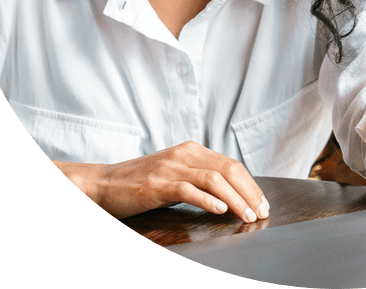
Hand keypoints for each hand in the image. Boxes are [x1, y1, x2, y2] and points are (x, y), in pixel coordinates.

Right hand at [58, 142, 268, 220]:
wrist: (102, 184)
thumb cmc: (139, 183)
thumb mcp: (174, 174)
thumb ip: (197, 178)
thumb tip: (229, 195)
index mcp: (191, 150)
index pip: (230, 164)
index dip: (250, 184)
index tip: (262, 203)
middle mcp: (184, 154)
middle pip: (228, 169)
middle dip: (249, 192)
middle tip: (261, 212)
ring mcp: (170, 167)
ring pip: (213, 179)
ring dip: (235, 199)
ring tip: (247, 215)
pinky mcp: (157, 184)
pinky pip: (188, 190)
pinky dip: (207, 200)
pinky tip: (220, 211)